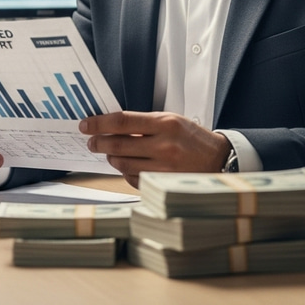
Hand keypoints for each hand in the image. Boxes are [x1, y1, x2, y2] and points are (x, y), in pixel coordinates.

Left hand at [79, 111, 231, 187]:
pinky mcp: (163, 184)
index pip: (122, 121)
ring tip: (110, 152)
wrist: (219, 159)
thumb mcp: (171, 121)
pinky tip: (127, 165)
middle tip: (91, 141)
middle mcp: (164, 146)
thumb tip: (112, 126)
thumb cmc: (191, 137)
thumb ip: (143, 124)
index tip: (86, 125)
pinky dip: (126, 172)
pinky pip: (134, 179)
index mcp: (165, 123)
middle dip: (99, 142)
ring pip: (124, 164)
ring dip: (112, 157)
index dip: (100, 123)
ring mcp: (164, 168)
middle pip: (119, 144)